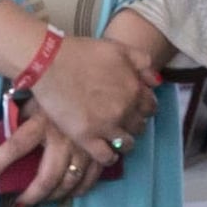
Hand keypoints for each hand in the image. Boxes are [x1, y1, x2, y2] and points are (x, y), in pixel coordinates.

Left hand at [0, 98, 98, 206]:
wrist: (99, 82)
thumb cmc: (62, 90)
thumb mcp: (39, 97)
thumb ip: (23, 113)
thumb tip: (6, 128)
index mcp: (44, 123)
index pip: (16, 146)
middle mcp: (63, 138)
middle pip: (46, 178)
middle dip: (33, 195)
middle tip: (21, 202)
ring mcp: (84, 148)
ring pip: (69, 182)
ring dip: (55, 195)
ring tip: (43, 199)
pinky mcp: (100, 151)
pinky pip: (90, 179)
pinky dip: (79, 189)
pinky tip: (70, 192)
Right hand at [24, 34, 160, 164]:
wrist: (49, 63)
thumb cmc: (81, 52)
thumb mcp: (118, 48)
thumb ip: (142, 61)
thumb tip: (156, 82)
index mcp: (134, 88)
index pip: (151, 107)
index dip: (143, 108)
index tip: (133, 108)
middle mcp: (125, 109)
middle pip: (140, 127)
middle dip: (133, 124)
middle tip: (120, 120)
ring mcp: (106, 126)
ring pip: (126, 144)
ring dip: (123, 142)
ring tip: (113, 137)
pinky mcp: (86, 138)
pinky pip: (107, 157)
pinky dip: (110, 157)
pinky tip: (106, 152)